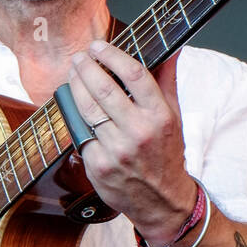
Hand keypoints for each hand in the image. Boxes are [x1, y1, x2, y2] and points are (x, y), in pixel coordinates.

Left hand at [67, 41, 195, 241]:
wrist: (162, 200)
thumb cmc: (167, 153)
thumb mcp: (174, 116)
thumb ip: (167, 81)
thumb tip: (170, 49)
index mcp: (160, 116)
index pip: (134, 74)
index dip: (112, 55)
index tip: (98, 46)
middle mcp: (138, 132)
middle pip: (104, 88)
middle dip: (85, 67)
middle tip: (78, 57)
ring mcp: (116, 150)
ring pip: (87, 109)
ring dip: (74, 87)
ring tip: (72, 75)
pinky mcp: (98, 165)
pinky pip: (80, 133)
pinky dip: (75, 117)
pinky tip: (74, 106)